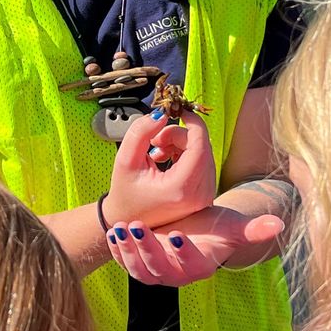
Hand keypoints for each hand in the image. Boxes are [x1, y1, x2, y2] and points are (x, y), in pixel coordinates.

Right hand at [102, 110, 215, 228]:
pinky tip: (166, 160)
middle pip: (201, 146)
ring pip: (203, 152)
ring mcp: (205, 197)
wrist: (130, 220)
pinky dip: (186, 154)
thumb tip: (162, 114)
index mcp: (182, 188)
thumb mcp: (125, 159)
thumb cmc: (125, 193)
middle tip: (154, 140)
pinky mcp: (205, 195)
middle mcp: (199, 195)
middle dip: (178, 135)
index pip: (200, 145)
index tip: (179, 110)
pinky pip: (203, 162)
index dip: (192, 122)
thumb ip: (141, 132)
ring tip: (157, 152)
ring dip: (181, 144)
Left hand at [105, 206, 283, 286]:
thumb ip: (253, 229)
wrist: (191, 231)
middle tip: (139, 227)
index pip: (190, 264)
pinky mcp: (137, 264)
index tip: (178, 235)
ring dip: (128, 250)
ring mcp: (154, 273)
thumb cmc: (212, 229)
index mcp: (198, 268)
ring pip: (138, 269)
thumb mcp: (231, 227)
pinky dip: (116, 250)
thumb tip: (280, 225)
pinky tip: (113, 233)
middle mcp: (174, 276)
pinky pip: (124, 262)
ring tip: (122, 228)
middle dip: (147, 249)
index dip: (183, 252)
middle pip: (159, 268)